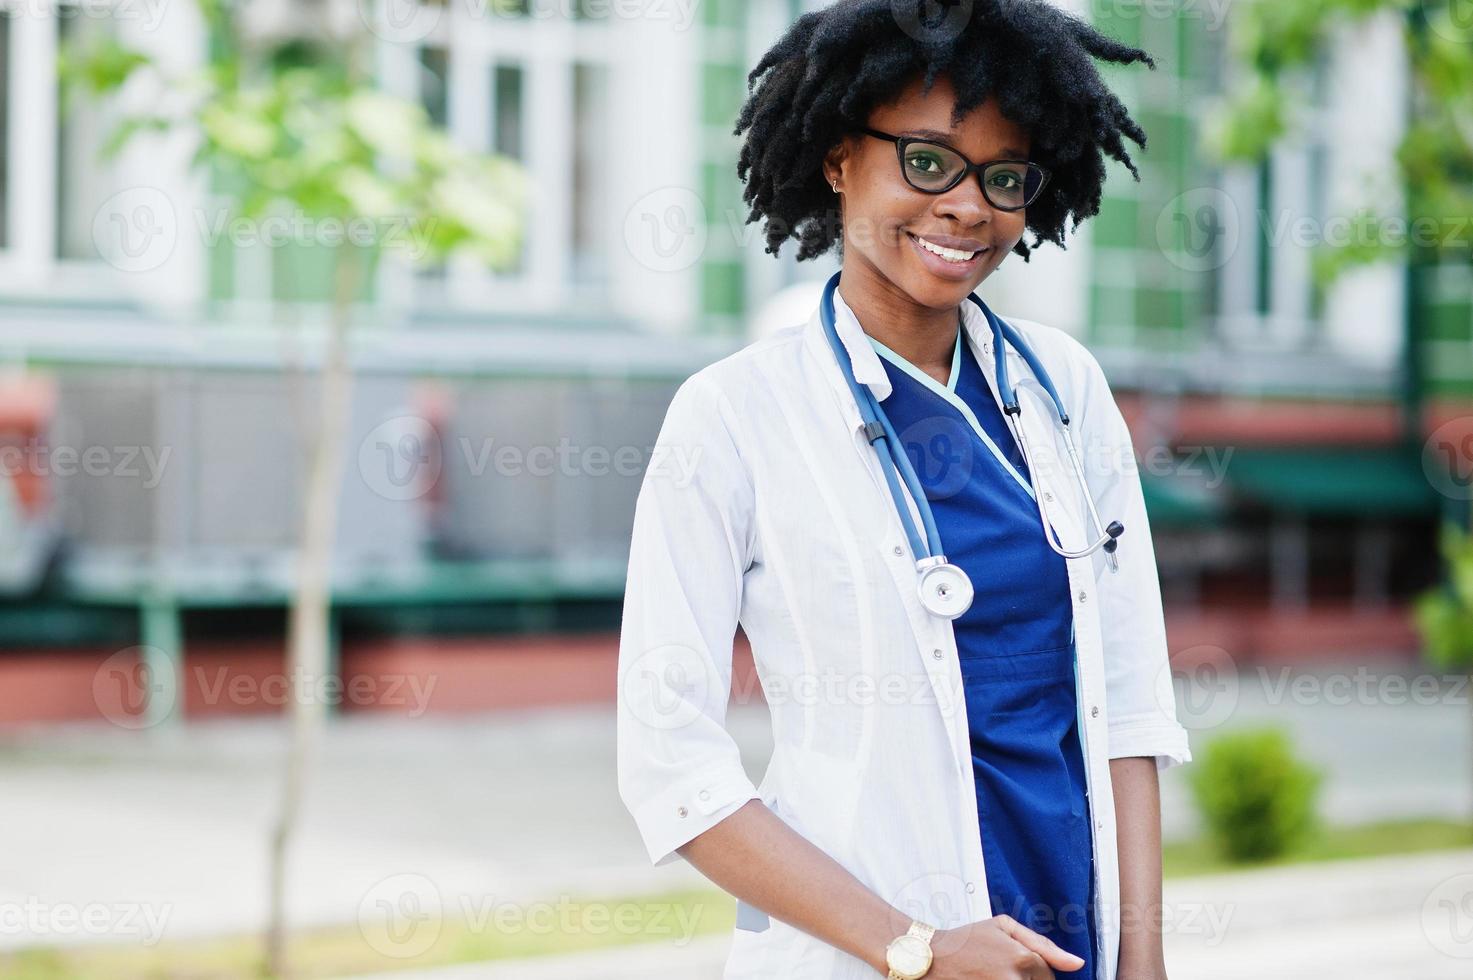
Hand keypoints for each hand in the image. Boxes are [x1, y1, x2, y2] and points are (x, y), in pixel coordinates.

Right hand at [924, 914, 1084, 978]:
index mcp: (1022, 957)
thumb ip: (1043, 945)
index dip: (1035, 973)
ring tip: (992, 974)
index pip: (1048, 977)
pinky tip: (984, 979)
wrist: (929, 958)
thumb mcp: (1003, 927)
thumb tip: (1076, 964)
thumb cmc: (965, 940)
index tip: (1012, 967)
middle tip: (999, 970)